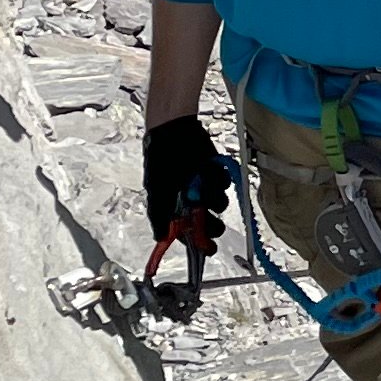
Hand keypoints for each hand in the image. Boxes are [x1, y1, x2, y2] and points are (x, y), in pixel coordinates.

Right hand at [143, 117, 229, 252]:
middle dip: (213, 226)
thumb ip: (158, 216)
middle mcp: (191, 202)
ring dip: (215, 198)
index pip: (188, 233)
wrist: (173, 131)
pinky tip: (208, 170)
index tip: (209, 249)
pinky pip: (224, 183)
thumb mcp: (156, 191)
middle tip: (215, 225)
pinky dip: (219, 179)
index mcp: (175, 209)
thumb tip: (159, 237)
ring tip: (203, 183)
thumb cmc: (160, 161)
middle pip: (208, 223)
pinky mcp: (216, 174)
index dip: (199, 243)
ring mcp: (205, 188)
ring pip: (219, 203)